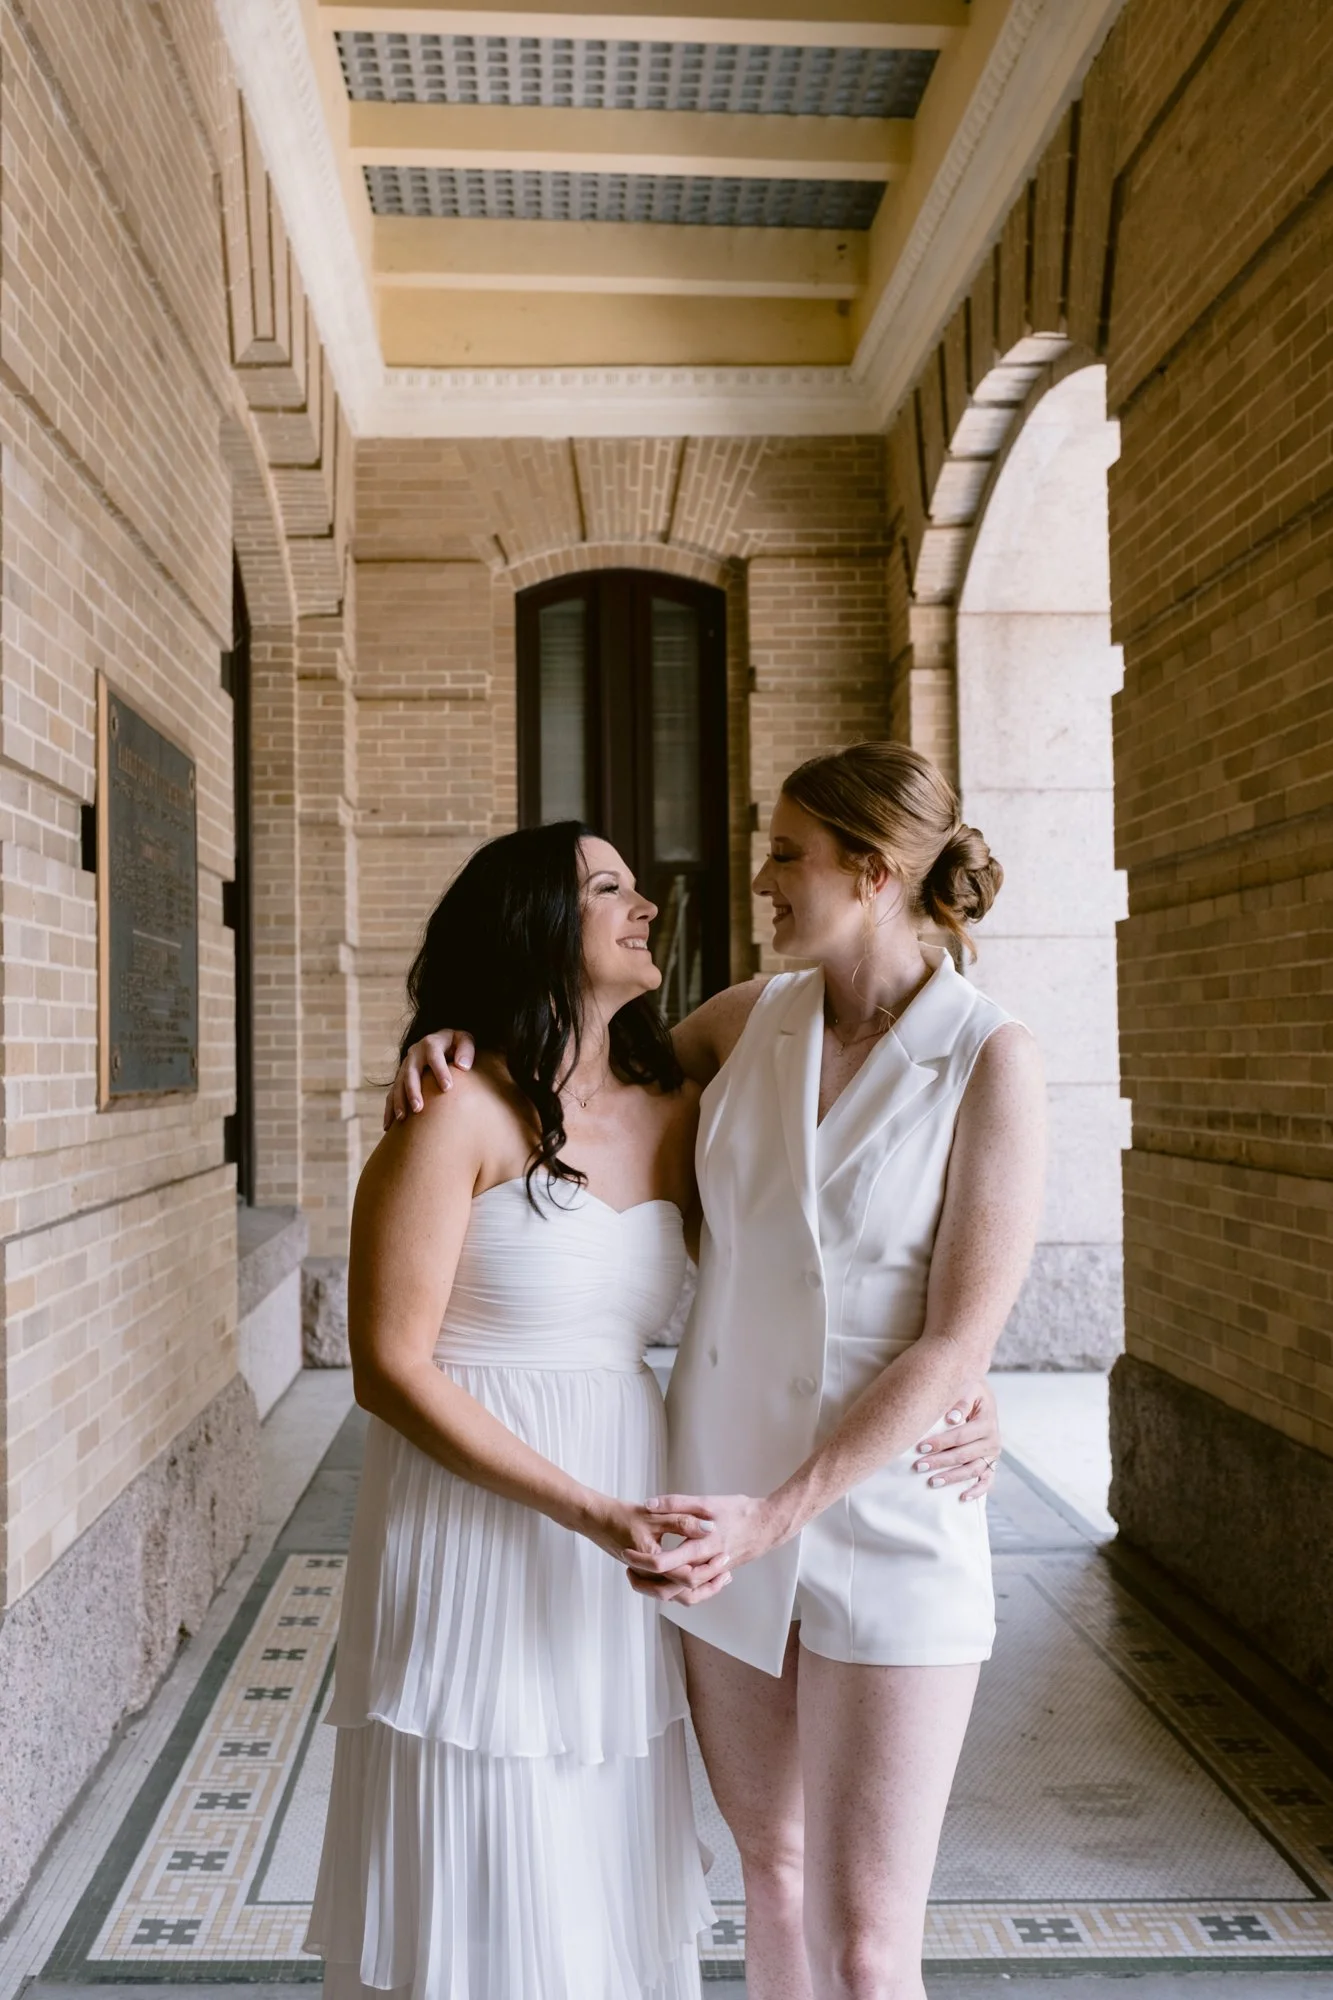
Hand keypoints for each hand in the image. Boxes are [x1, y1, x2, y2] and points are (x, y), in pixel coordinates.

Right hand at [383, 1030, 477, 1128]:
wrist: (441, 1042)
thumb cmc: (456, 1044)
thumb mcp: (464, 1040)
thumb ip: (466, 1050)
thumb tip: (463, 1066)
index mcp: (431, 1044)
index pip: (434, 1057)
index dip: (440, 1071)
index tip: (448, 1088)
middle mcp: (414, 1054)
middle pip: (410, 1073)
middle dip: (412, 1091)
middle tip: (418, 1108)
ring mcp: (405, 1067)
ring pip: (398, 1084)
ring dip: (398, 1101)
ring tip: (402, 1118)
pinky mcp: (401, 1079)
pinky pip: (392, 1094)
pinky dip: (389, 1109)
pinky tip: (388, 1126)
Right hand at [583, 1497, 732, 1603]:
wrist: (594, 1520)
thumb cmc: (621, 1515)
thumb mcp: (655, 1514)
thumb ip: (683, 1521)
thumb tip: (710, 1527)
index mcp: (652, 1562)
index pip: (686, 1577)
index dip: (710, 1569)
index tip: (726, 1557)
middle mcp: (648, 1576)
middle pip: (683, 1592)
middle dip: (708, 1585)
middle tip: (727, 1572)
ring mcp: (645, 1578)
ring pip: (675, 1595)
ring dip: (697, 1588)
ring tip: (717, 1576)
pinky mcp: (644, 1576)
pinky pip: (667, 1588)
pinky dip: (684, 1584)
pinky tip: (696, 1570)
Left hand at [626, 1492, 779, 1605]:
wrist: (770, 1525)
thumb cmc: (739, 1511)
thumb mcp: (707, 1502)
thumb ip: (677, 1504)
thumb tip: (649, 1504)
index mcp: (701, 1548)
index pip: (666, 1563)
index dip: (643, 1560)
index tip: (627, 1554)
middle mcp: (707, 1566)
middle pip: (672, 1587)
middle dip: (647, 1583)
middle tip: (628, 1569)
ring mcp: (714, 1574)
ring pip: (684, 1594)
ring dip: (662, 1589)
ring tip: (643, 1576)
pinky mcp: (719, 1574)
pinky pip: (697, 1590)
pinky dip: (681, 1588)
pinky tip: (671, 1577)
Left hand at [913, 1378, 1000, 1501]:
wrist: (979, 1394)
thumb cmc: (968, 1390)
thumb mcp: (967, 1388)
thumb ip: (960, 1401)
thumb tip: (951, 1419)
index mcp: (987, 1421)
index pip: (961, 1435)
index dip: (941, 1442)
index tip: (921, 1447)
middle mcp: (993, 1440)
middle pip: (964, 1455)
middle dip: (940, 1462)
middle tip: (918, 1466)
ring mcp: (992, 1454)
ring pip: (972, 1470)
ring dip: (952, 1478)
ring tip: (932, 1482)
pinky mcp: (991, 1463)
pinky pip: (987, 1481)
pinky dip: (977, 1491)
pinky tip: (962, 1497)